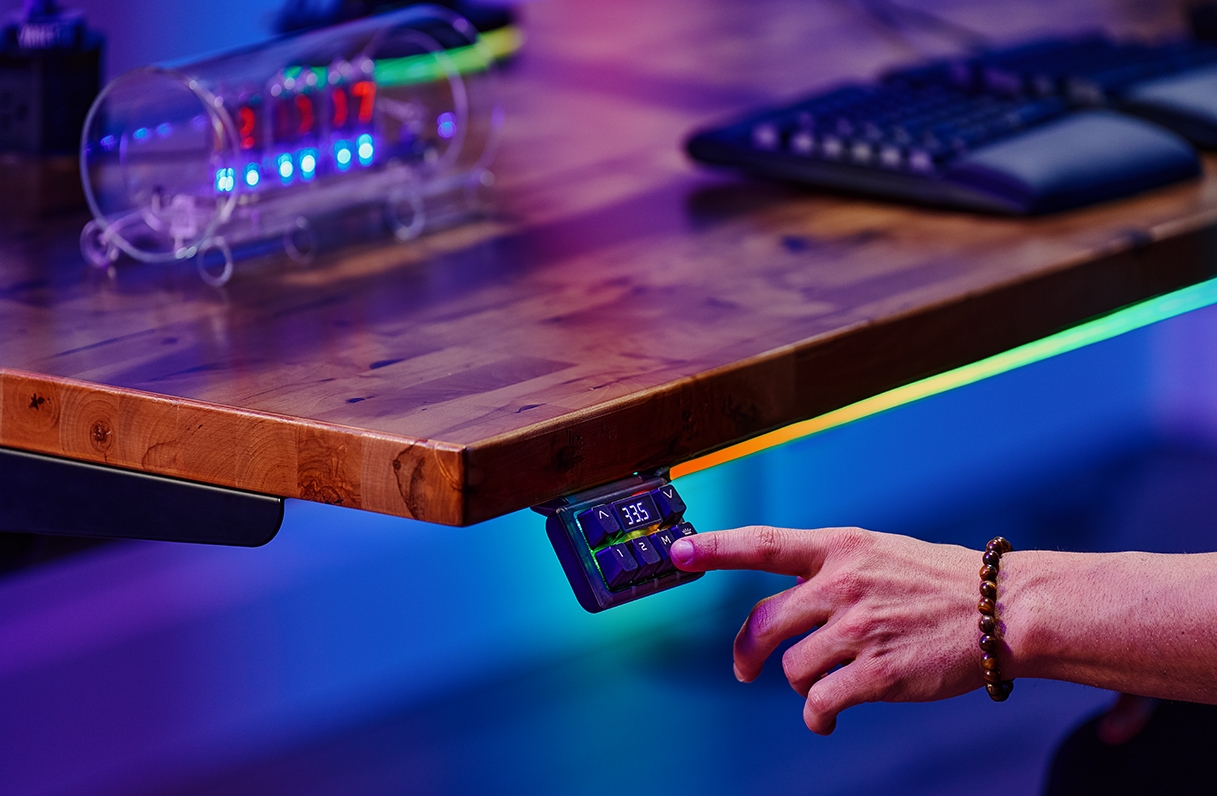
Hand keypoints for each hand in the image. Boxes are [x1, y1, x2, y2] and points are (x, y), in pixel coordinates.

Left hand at [670, 526, 985, 733]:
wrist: (1004, 611)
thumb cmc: (940, 583)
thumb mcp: (879, 553)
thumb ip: (830, 567)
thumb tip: (787, 592)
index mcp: (840, 548)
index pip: (763, 544)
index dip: (715, 548)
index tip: (677, 550)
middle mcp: (842, 584)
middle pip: (763, 623)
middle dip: (747, 652)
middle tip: (745, 667)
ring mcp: (858, 629)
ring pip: (792, 669)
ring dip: (801, 685)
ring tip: (824, 687)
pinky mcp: (876, 673)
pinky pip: (820, 704)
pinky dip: (817, 717)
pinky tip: (827, 718)